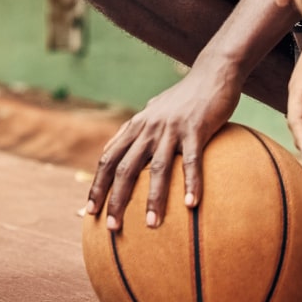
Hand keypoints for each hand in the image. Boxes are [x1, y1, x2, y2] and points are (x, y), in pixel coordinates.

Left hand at [83, 63, 241, 229]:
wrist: (212, 73)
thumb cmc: (184, 98)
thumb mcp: (154, 113)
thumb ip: (138, 131)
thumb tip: (122, 148)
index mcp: (135, 126)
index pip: (108, 159)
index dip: (96, 185)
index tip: (88, 211)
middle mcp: (148, 128)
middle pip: (125, 168)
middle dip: (116, 199)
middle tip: (113, 228)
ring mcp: (171, 128)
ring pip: (157, 168)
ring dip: (154, 199)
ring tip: (152, 226)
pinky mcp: (196, 128)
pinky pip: (191, 160)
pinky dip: (191, 183)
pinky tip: (192, 205)